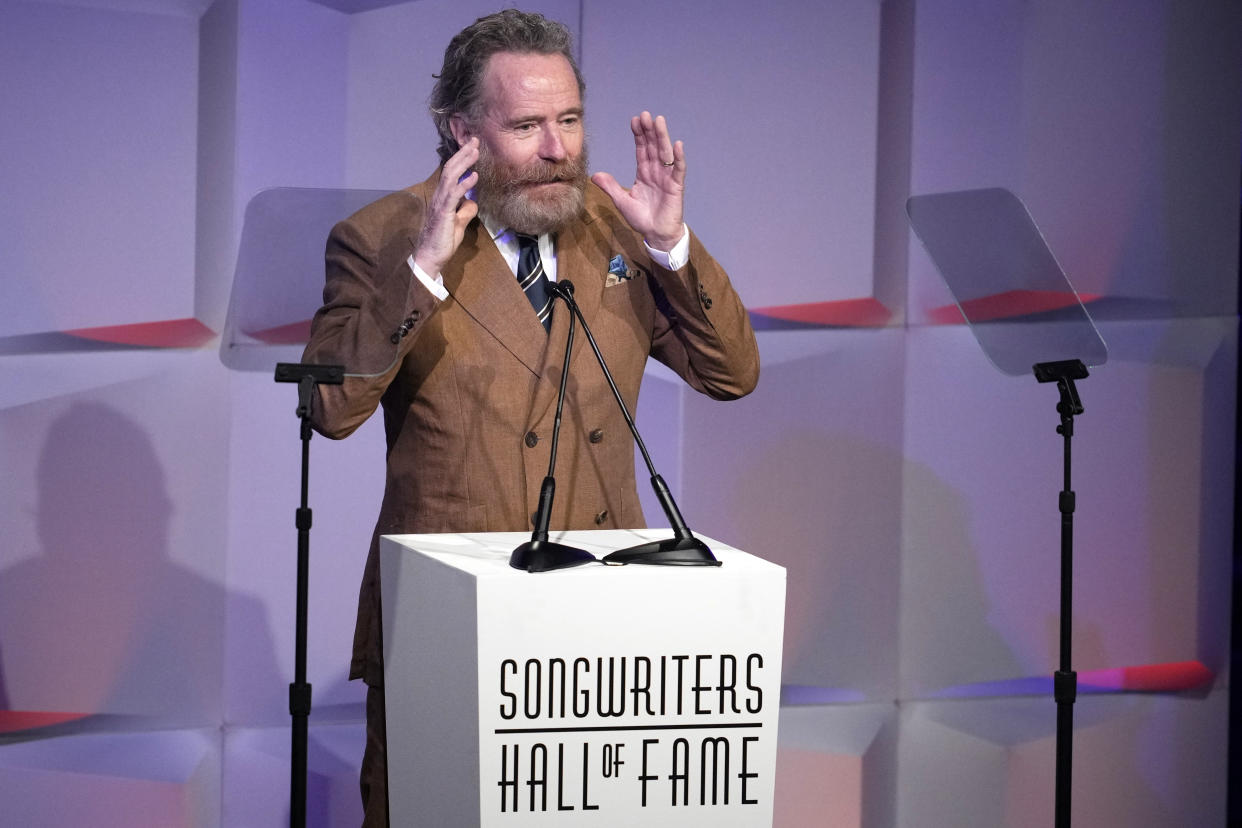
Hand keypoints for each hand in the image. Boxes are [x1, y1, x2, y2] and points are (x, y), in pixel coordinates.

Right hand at [413, 137, 479, 274]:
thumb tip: (473, 202)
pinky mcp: (443, 213)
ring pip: (450, 176)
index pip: (452, 173)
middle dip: (463, 153)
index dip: (462, 159)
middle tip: (475, 140)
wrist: (430, 258)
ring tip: (475, 150)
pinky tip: (474, 176)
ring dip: (463, 162)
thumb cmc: (442, 242)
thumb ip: (465, 212)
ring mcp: (440, 204)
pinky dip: (464, 184)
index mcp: (443, 198)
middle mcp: (440, 196)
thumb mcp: (459, 224)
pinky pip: (454, 195)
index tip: (473, 148)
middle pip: (450, 169)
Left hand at [591, 112, 685, 250]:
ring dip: (662, 137)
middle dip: (649, 131)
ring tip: (659, 121)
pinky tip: (678, 145)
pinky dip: (679, 158)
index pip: (641, 150)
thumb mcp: (622, 201)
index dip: (638, 135)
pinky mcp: (676, 187)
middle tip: (645, 115)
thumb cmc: (642, 219)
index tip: (635, 120)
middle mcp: (656, 172)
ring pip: (665, 153)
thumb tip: (594, 175)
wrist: (656, 235)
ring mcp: (667, 178)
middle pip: (653, 147)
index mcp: (644, 173)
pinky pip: (678, 170)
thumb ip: (610, 187)